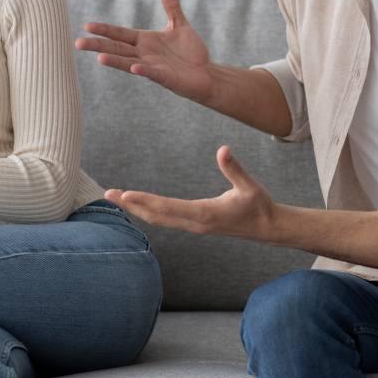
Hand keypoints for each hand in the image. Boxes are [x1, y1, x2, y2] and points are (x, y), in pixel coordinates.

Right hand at [77, 0, 214, 102]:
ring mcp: (153, 67)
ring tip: (99, 58)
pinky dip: (144, 70)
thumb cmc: (191, 52)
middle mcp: (145, 54)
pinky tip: (135, 68)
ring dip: (115, 61)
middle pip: (117, 49)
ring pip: (129, 63)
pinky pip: (153, 73)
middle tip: (78, 44)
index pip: (120, 34)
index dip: (105, 30)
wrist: (207, 74)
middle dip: (99, 46)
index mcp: (145, 41)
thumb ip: (170, 3)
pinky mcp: (166, 78)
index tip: (86, 26)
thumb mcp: (179, 23)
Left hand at [105, 146, 277, 241]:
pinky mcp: (196, 225)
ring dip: (138, 210)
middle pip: (157, 216)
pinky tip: (140, 206)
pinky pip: (166, 220)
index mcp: (205, 213)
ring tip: (118, 198)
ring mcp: (194, 226)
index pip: (168, 207)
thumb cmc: (259, 205)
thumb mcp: (249, 186)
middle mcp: (195, 223)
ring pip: (159, 220)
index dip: (145, 201)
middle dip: (132, 206)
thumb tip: (223, 149)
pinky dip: (149, 212)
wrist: (268, 228)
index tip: (126, 194)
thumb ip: (234, 168)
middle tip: (109, 195)